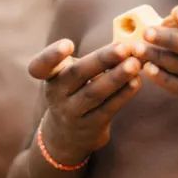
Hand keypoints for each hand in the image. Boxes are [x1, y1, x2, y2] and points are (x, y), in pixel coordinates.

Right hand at [27, 39, 142, 164]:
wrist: (68, 134)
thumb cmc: (76, 90)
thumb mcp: (73, 74)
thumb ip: (93, 59)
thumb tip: (127, 42)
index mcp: (50, 76)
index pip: (40, 66)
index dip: (52, 55)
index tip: (68, 44)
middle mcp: (56, 94)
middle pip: (77, 74)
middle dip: (102, 59)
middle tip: (124, 47)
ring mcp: (72, 113)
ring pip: (94, 93)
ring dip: (117, 77)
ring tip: (135, 63)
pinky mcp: (90, 127)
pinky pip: (108, 108)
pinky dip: (123, 94)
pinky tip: (136, 81)